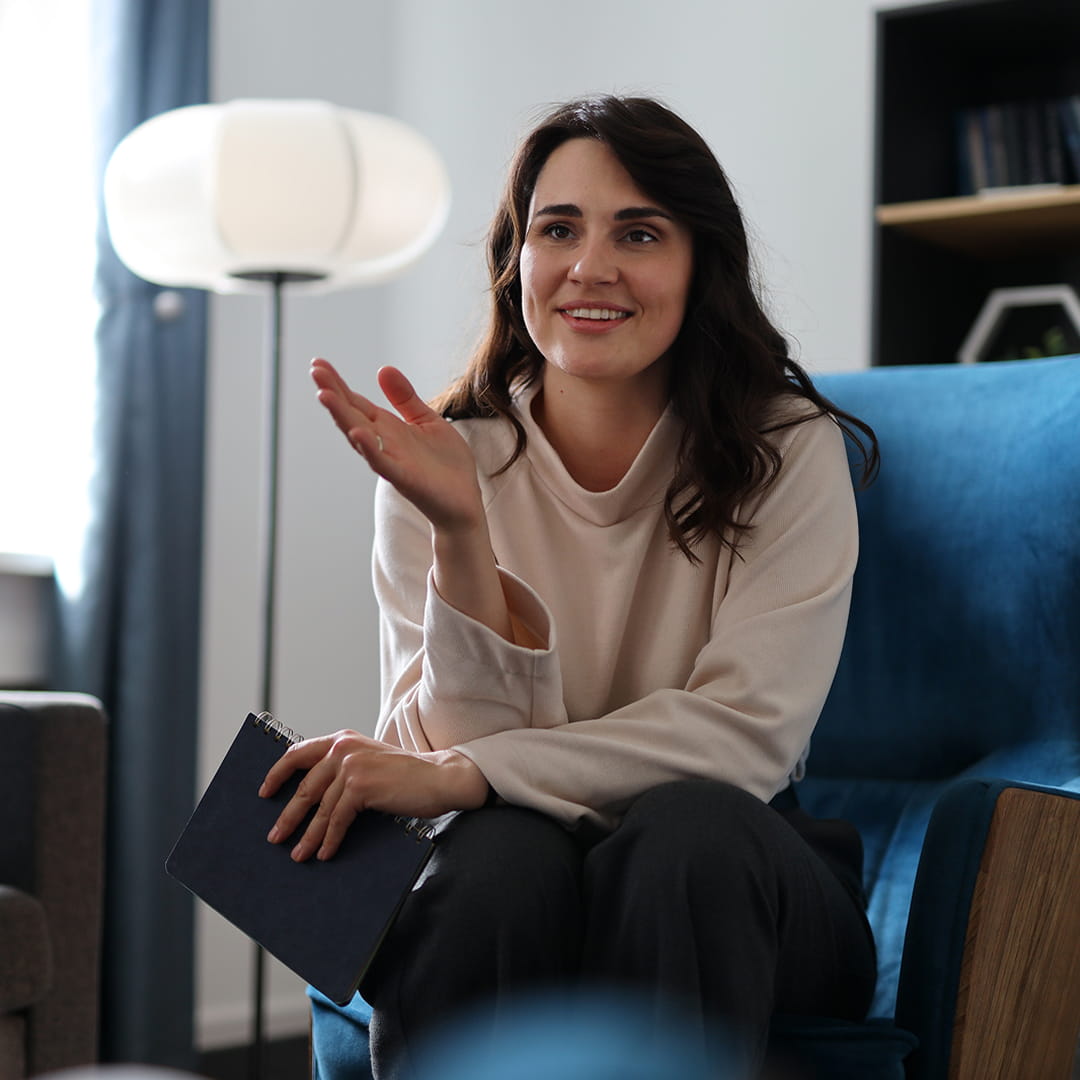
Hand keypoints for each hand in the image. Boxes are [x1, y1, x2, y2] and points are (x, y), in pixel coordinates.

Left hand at [259, 730, 488, 860]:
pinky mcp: (361, 786)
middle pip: (304, 786)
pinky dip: (330, 839)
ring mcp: (351, 766)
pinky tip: (326, 854)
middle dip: (288, 816)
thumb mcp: (369, 762)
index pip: (298, 753)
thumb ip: (343, 770)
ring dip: (308, 836)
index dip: (277, 773)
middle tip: (275, 837)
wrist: (440, 776)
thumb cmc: (406, 775)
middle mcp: (342, 748)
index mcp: (342, 740)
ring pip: (320, 808)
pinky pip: (337, 819)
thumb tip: (312, 800)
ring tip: (298, 855)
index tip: (264, 792)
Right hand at [311, 358, 483, 532]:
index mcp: (388, 428)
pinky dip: (370, 449)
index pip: (357, 403)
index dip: (338, 384)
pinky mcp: (405, 479)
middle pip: (352, 415)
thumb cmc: (446, 465)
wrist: (464, 502)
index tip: (317, 363)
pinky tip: (357, 433)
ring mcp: (392, 461)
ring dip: (342, 417)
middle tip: (314, 370)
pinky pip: (383, 464)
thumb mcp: (427, 421)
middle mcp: (384, 443)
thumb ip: (405, 399)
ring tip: (324, 395)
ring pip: (361, 437)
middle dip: (333, 393)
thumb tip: (382, 369)